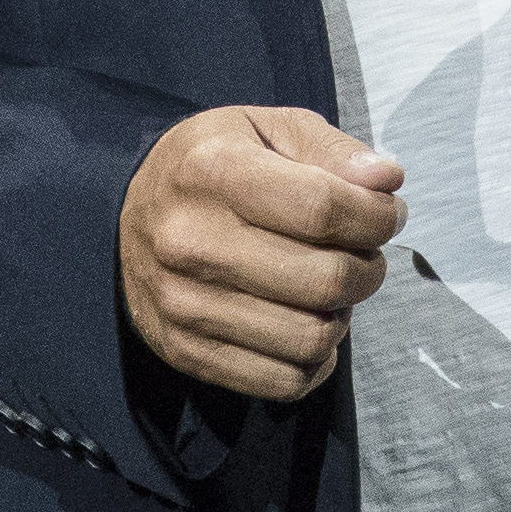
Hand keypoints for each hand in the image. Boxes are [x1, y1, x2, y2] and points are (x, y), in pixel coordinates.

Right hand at [120, 105, 406, 400]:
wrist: (124, 216)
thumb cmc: (210, 167)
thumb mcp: (265, 130)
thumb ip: (331, 150)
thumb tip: (386, 181)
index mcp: (212, 170)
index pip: (323, 208)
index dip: (377, 216)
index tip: (384, 213)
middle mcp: (190, 240)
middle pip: (325, 279)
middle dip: (368, 268)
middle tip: (360, 254)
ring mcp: (183, 303)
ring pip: (311, 338)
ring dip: (341, 316)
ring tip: (328, 289)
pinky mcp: (184, 350)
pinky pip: (284, 382)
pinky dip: (314, 360)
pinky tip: (304, 322)